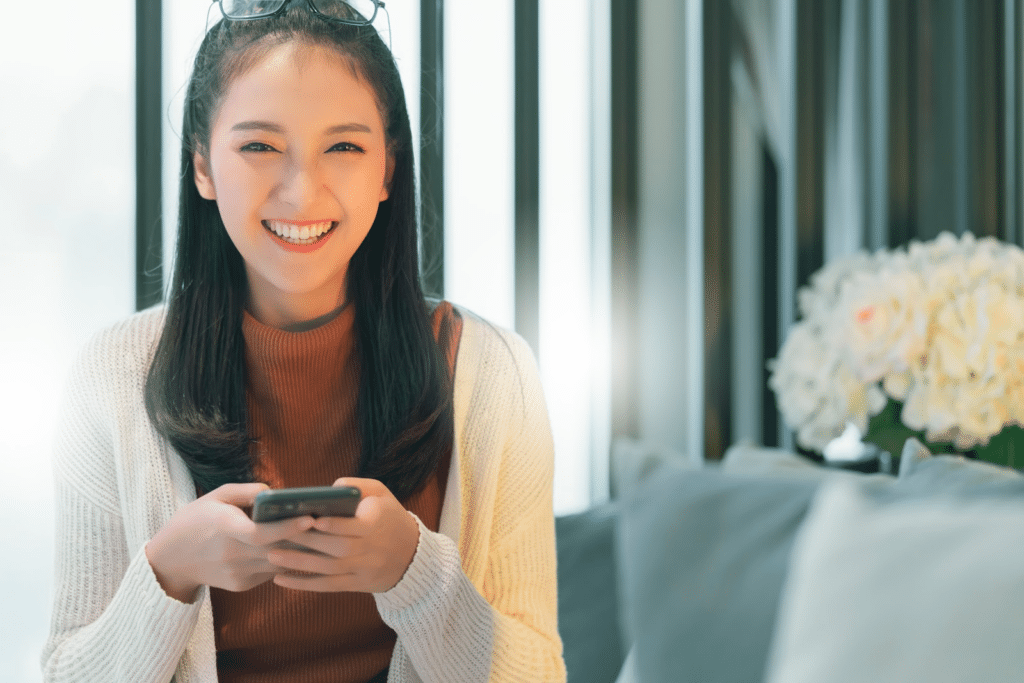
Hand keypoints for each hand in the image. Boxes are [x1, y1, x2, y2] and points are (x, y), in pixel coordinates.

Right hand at [145, 483, 315, 601]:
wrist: (170, 560)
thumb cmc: (196, 520)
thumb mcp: (215, 497)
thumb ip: (245, 492)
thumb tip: (274, 492)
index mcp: (225, 529)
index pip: (261, 534)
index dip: (287, 528)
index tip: (310, 517)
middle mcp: (233, 555)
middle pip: (277, 549)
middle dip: (305, 538)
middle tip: (330, 524)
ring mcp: (238, 574)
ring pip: (278, 563)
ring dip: (300, 551)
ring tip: (323, 534)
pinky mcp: (242, 585)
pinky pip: (270, 571)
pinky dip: (284, 560)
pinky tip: (300, 548)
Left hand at [267, 477, 420, 593]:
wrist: (412, 555)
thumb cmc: (389, 517)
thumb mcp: (382, 494)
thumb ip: (358, 486)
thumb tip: (331, 487)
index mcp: (376, 524)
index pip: (353, 526)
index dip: (333, 525)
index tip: (310, 520)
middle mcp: (370, 549)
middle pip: (336, 548)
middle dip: (306, 542)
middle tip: (277, 534)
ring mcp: (362, 570)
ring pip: (328, 569)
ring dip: (299, 563)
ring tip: (272, 555)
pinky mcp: (356, 585)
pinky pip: (327, 586)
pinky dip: (303, 584)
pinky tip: (281, 579)